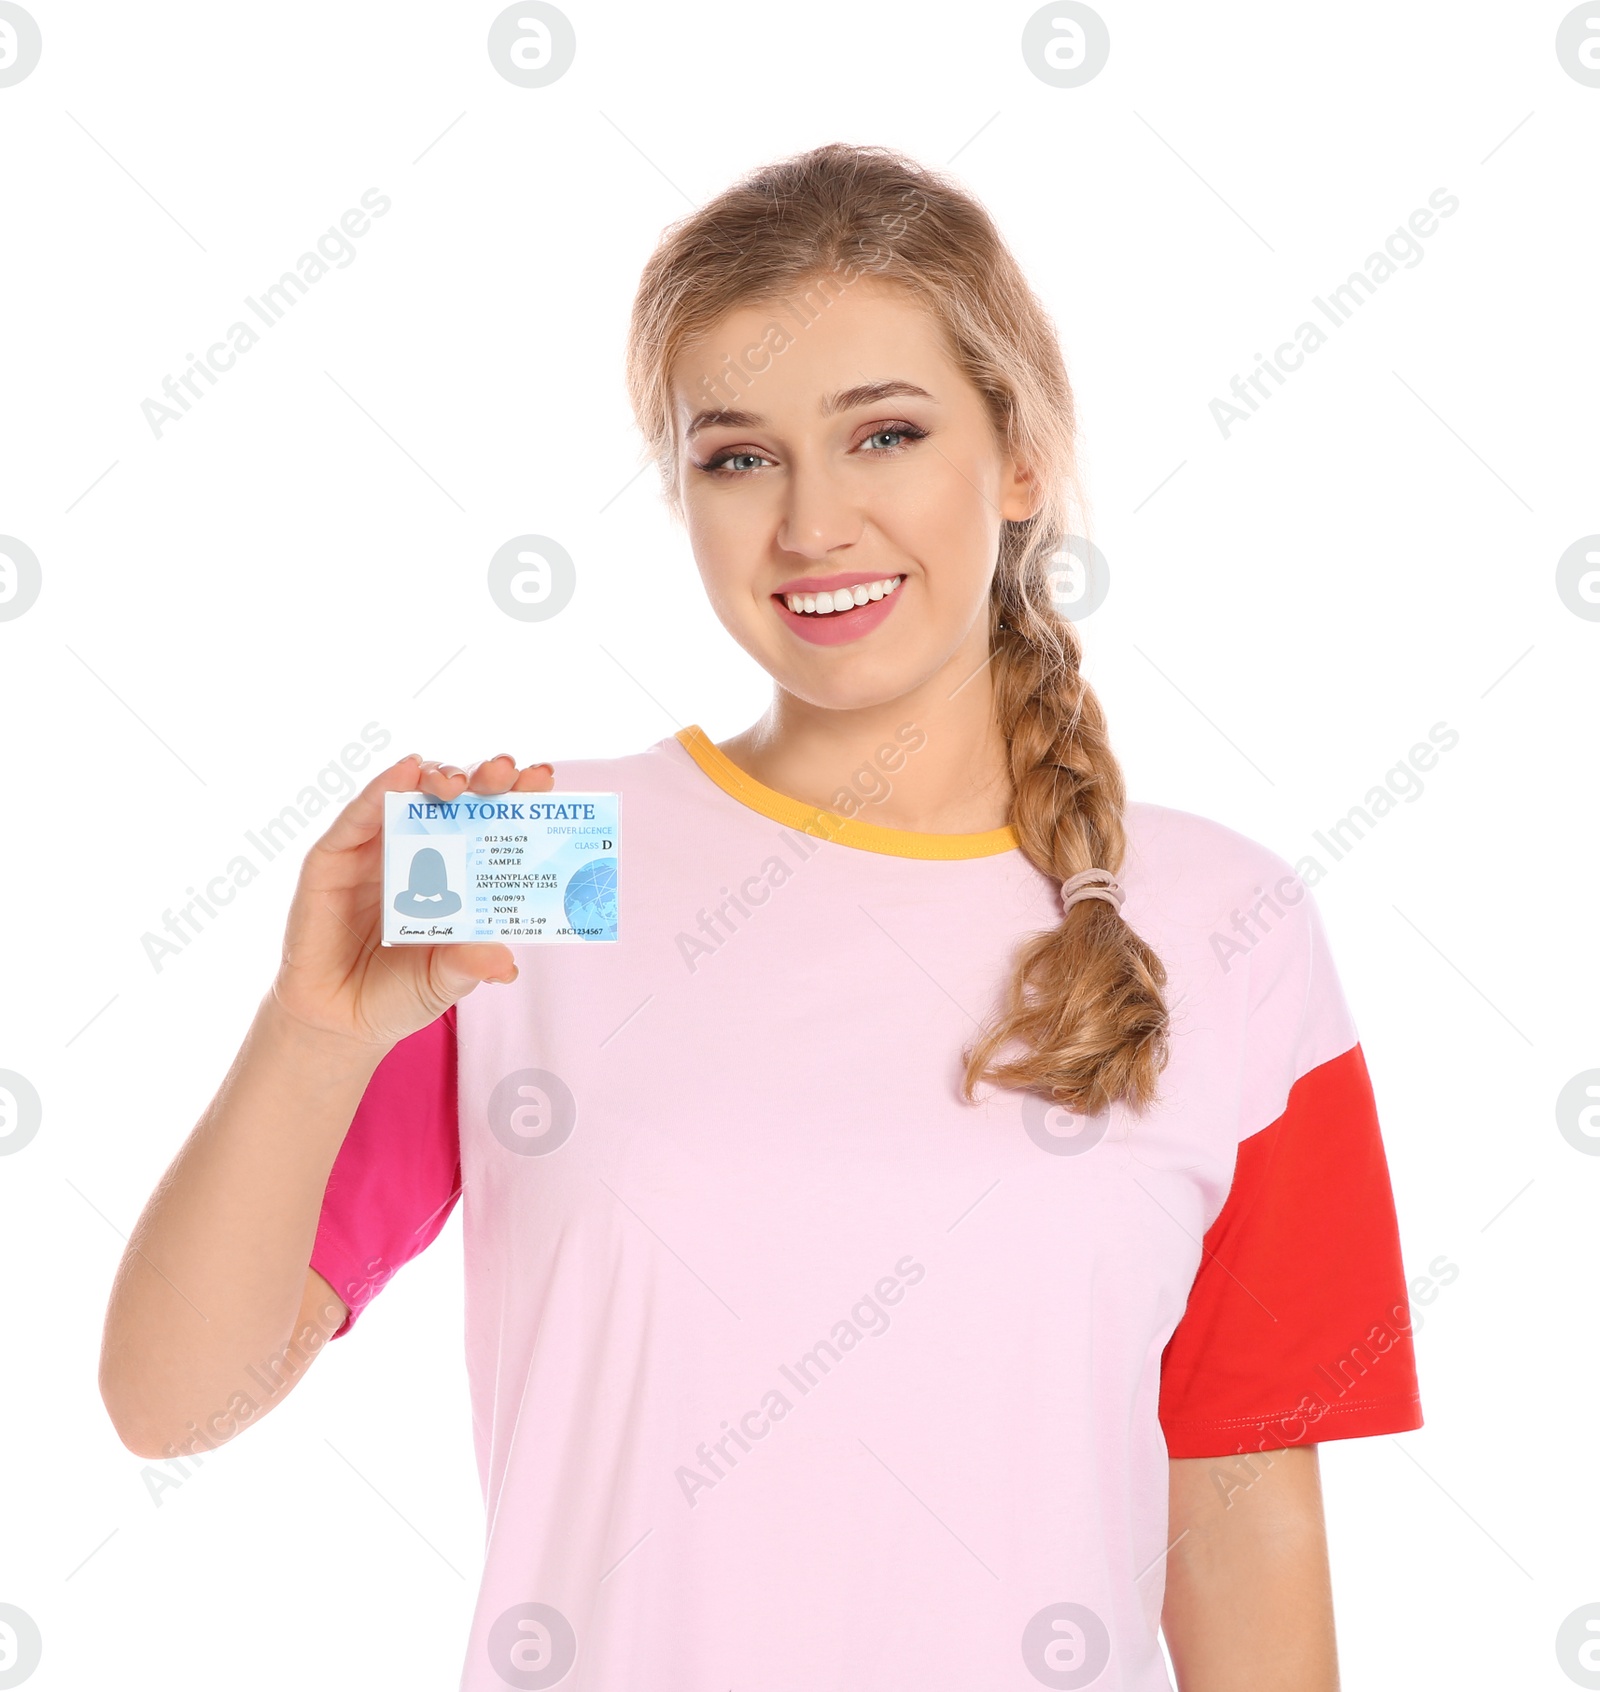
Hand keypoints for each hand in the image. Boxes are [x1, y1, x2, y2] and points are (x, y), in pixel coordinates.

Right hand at [268, 752, 554, 1049]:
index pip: (495, 821)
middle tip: (506, 771)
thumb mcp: (444, 982)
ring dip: (438, 776)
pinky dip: (381, 788)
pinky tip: (404, 771)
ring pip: (411, 794)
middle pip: (459, 798)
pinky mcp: (333, 856)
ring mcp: (377, 849)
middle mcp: (421, 851)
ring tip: (459, 782)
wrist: (339, 1021)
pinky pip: (359, 815)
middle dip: (485, 778)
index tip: (544, 778)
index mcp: (461, 873)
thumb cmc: (400, 993)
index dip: (518, 796)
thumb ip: (469, 966)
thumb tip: (506, 964)